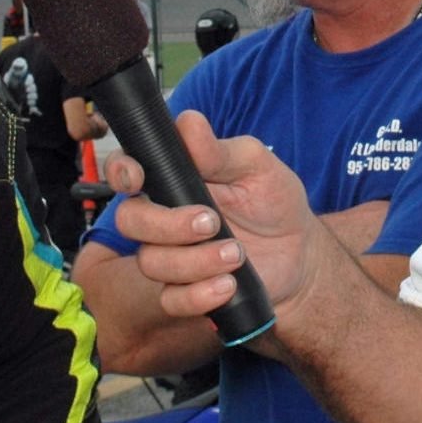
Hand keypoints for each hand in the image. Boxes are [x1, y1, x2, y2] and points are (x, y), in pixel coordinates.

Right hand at [106, 110, 321, 322]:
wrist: (300, 256)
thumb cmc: (274, 203)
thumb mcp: (257, 168)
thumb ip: (220, 150)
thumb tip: (189, 123)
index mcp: (172, 179)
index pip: (125, 170)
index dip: (121, 172)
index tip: (138, 178)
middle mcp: (162, 217)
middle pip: (130, 220)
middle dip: (167, 224)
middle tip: (212, 222)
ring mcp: (170, 256)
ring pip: (151, 262)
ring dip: (195, 260)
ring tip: (237, 254)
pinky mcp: (184, 291)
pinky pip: (172, 299)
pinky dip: (199, 294)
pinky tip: (228, 285)